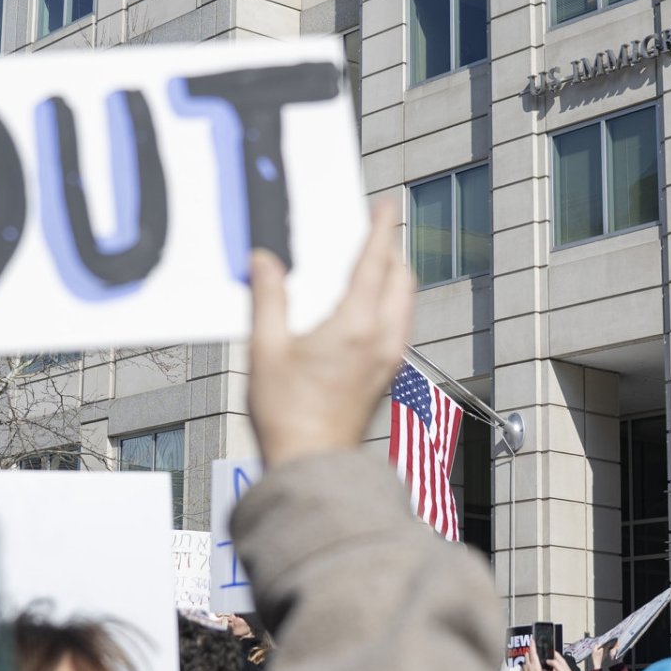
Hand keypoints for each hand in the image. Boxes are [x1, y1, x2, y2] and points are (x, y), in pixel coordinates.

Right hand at [247, 195, 414, 467]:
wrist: (312, 465)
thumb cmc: (288, 416)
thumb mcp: (266, 350)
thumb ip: (268, 299)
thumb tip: (266, 262)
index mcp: (356, 325)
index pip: (375, 261)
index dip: (381, 228)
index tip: (386, 205)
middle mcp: (382, 339)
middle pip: (400, 277)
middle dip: (390, 249)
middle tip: (373, 232)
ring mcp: (389, 359)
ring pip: (404, 301)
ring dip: (393, 276)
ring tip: (371, 265)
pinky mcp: (386, 375)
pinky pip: (399, 324)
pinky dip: (390, 302)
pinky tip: (366, 308)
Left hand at [515, 646, 546, 670]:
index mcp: (535, 665)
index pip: (533, 652)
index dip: (532, 645)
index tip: (532, 640)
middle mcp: (527, 666)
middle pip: (527, 655)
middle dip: (530, 651)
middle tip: (532, 648)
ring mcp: (523, 670)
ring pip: (524, 661)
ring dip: (527, 658)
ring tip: (531, 658)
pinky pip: (523, 667)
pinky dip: (525, 666)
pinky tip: (528, 669)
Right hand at [546, 653, 583, 670]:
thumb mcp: (559, 668)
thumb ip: (553, 663)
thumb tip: (547, 660)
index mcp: (561, 660)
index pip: (554, 652)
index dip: (549, 651)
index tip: (544, 652)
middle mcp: (559, 663)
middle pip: (552, 659)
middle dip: (547, 660)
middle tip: (541, 662)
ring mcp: (558, 668)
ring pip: (551, 666)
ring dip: (547, 667)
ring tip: (543, 669)